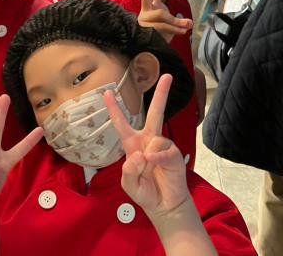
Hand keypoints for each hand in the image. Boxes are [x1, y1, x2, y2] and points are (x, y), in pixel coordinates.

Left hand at [104, 74, 190, 219]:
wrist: (163, 205)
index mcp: (133, 144)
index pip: (122, 124)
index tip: (108, 92)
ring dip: (149, 157)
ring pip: (155, 138)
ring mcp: (162, 146)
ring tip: (150, 171)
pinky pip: (165, 150)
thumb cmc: (144, 191)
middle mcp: (148, 140)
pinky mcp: (175, 155)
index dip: (115, 108)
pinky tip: (155, 163)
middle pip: (155, 113)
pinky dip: (158, 158)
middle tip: (168, 76)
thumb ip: (129, 171)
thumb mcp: (128, 184)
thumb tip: (139, 154)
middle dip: (162, 94)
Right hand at [138, 0, 192, 42]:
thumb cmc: (160, 36)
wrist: (152, 51)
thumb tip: (189, 23)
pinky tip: (183, 31)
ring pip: (162, 15)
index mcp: (149, 8)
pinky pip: (163, 26)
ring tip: (188, 25)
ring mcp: (145, 21)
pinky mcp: (149, 30)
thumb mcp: (170, 25)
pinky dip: (175, 28)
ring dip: (176, 21)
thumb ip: (179, 21)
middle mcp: (145, 12)